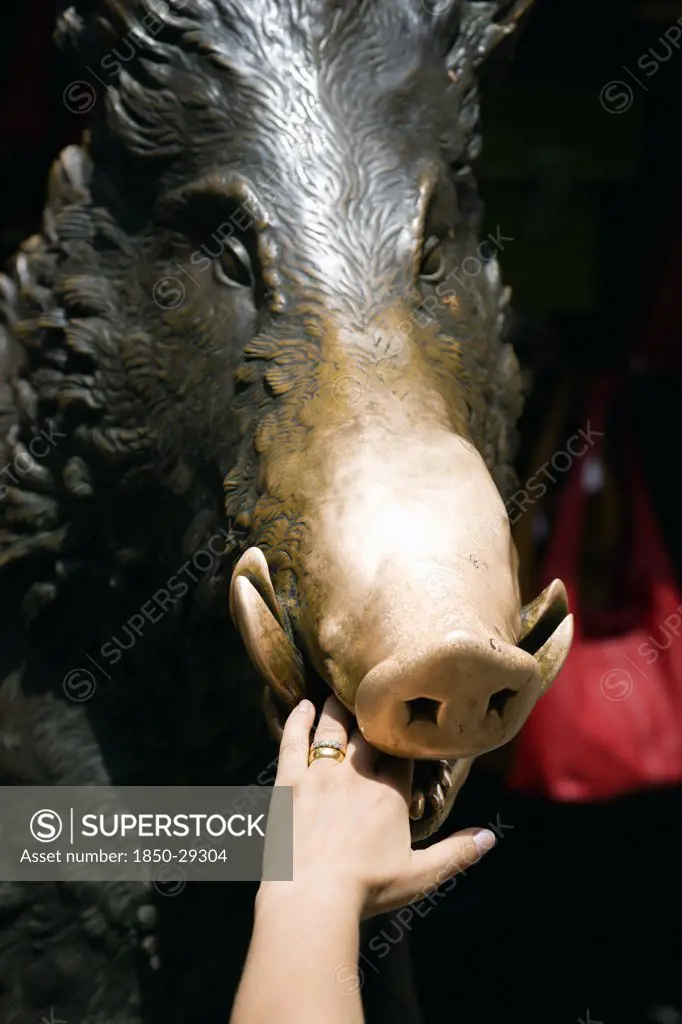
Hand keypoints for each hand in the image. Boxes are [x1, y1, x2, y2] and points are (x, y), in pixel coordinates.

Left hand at [260, 695, 496, 918]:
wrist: (312, 896)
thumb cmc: (367, 889)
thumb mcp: (420, 875)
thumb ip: (456, 853)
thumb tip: (490, 837)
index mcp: (390, 794)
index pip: (403, 755)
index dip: (406, 741)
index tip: (407, 730)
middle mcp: (358, 775)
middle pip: (368, 732)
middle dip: (372, 716)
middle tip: (374, 699)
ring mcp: (322, 774)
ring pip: (333, 728)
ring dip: (337, 708)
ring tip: (339, 693)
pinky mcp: (290, 781)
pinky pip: (294, 741)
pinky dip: (298, 721)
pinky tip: (302, 707)